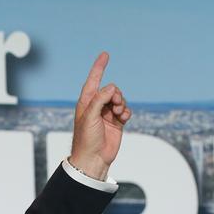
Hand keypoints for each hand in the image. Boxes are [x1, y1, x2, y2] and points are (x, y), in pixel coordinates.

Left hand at [68, 51, 130, 180]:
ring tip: (118, 113)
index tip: (105, 54)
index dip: (99, 67)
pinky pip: (125, 110)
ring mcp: (107, 114)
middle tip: (115, 105)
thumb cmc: (86, 139)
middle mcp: (96, 106)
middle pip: (111, 90)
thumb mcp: (90, 116)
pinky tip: (124, 118)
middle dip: (116, 94)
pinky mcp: (116, 123)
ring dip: (122, 104)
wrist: (93, 159)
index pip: (93, 80)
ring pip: (119, 99)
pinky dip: (126, 112)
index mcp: (86, 102)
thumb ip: (100, 99)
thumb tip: (112, 87)